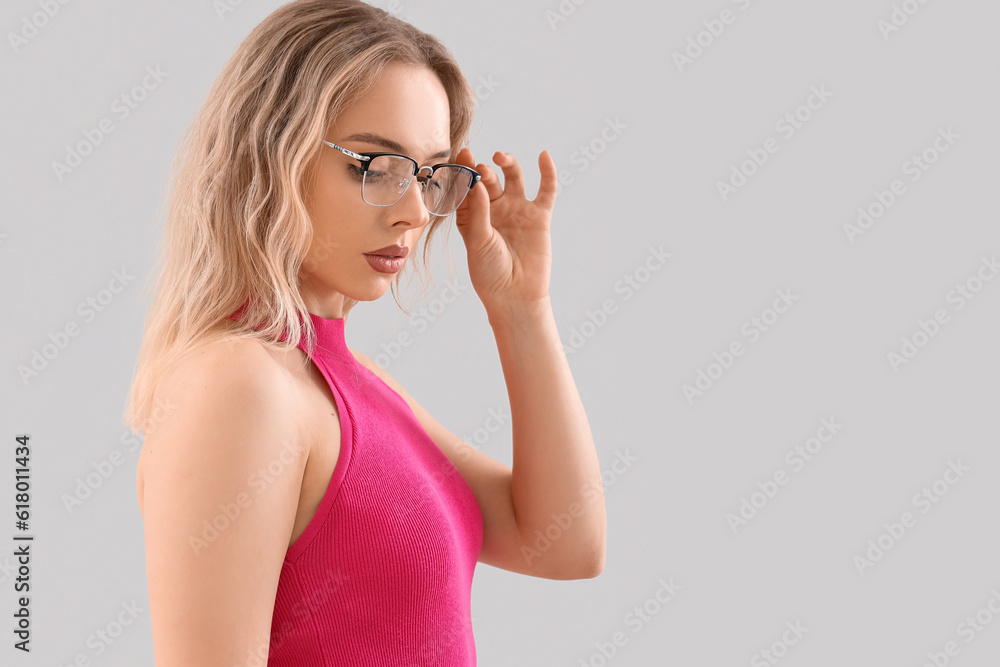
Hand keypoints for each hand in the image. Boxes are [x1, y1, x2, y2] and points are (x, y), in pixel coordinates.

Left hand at [452, 148, 557, 320]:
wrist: (515, 295)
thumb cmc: (489, 272)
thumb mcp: (477, 241)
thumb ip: (478, 211)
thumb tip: (480, 182)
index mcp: (473, 215)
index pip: (467, 186)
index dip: (465, 169)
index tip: (464, 153)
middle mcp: (494, 209)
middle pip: (489, 179)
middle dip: (483, 170)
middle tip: (481, 170)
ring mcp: (517, 210)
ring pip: (513, 178)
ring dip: (508, 163)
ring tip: (500, 158)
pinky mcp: (539, 216)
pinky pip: (546, 190)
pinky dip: (547, 172)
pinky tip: (543, 156)